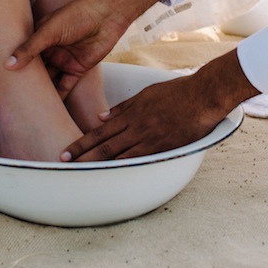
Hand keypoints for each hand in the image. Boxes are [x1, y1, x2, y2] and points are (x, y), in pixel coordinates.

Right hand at [7, 0, 164, 95]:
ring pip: (47, 80)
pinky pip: (64, 86)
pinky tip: (47, 108)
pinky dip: (57, 97)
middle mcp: (49, 50)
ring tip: (23, 107)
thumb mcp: (48, 31)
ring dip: (38, 93)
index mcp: (39, 36)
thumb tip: (8, 64)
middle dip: (21, 86)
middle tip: (4, 101)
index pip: (21, 54)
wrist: (106, 15)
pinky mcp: (77, 69)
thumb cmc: (77, 15)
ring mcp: (63, 60)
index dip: (9, 68)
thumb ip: (29, 49)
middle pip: (33, 71)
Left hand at [60, 49, 258, 160]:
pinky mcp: (164, 148)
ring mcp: (150, 139)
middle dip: (83, 157)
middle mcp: (137, 128)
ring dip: (99, 166)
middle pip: (104, 147)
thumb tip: (101, 117)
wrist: (203, 96)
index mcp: (131, 113)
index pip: (99, 132)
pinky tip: (113, 176)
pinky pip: (140, 160)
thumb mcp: (146, 93)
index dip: (81, 144)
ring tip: (82, 175)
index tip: (65, 153)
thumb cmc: (176, 92)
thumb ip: (123, 107)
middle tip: (64, 166)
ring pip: (119, 156)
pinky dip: (125, 168)